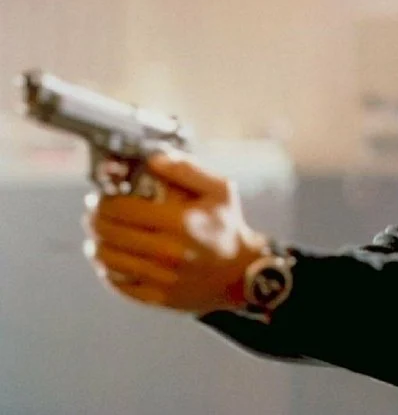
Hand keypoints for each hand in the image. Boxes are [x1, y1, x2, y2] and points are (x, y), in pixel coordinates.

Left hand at [82, 150, 267, 314]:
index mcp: (180, 222)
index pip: (119, 208)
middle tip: (96, 212)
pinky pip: (118, 284)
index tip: (103, 195)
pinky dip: (108, 269)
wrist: (243, 274)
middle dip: (95, 218)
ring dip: (96, 243)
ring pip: (106, 259)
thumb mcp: (219, 191)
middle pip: (107, 232)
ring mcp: (162, 278)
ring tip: (101, 234)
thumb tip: (152, 160)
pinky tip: (113, 258)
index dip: (103, 199)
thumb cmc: (228, 229)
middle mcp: (168, 251)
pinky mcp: (159, 297)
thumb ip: (186, 170)